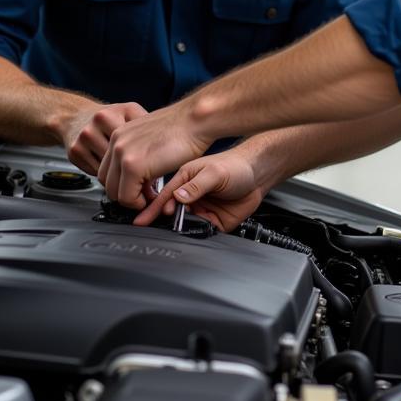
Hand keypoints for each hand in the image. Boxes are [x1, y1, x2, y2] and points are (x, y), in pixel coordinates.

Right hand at [60, 101, 147, 174]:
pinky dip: (105, 172)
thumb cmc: (109, 117)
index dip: (147, 154)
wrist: (76, 116)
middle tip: (141, 170)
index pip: (137, 140)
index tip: (154, 162)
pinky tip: (108, 162)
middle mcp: (98, 121)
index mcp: (116, 111)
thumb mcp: (131, 113)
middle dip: (133, 166)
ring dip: (118, 171)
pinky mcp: (74, 152)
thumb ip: (146, 128)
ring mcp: (85, 137)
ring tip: (124, 163)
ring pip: (109, 167)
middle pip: (122, 156)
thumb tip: (165, 152)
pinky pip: (96, 172)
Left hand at [97, 101, 217, 209]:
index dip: (123, 184)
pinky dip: (139, 203)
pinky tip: (154, 196)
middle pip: (107, 183)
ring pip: (114, 193)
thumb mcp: (150, 139)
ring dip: (132, 199)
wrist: (195, 120)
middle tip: (146, 194)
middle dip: (126, 193)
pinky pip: (127, 197)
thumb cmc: (182, 128)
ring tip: (151, 195)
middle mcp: (116, 143)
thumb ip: (137, 156)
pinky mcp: (133, 166)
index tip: (141, 187)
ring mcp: (122, 154)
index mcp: (119, 135)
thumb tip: (134, 178)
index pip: (107, 171)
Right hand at [133, 148, 263, 231]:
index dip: (153, 208)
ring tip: (177, 232)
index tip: (141, 220)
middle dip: (165, 221)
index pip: (166, 196)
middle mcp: (191, 195)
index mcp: (185, 179)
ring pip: (185, 224)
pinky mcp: (213, 221)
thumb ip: (196, 186)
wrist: (259, 175)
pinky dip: (197, 235)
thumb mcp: (215, 173)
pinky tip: (195, 235)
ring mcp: (201, 209)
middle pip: (172, 212)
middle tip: (162, 228)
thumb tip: (178, 197)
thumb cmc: (236, 165)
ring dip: (180, 229)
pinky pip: (201, 231)